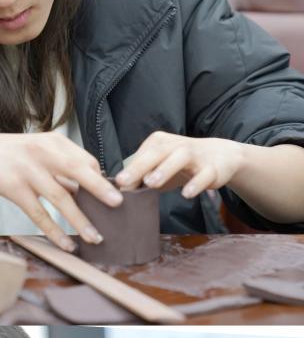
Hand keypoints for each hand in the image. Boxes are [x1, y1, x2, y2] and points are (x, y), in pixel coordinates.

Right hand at [0, 132, 123, 251]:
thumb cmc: (10, 155)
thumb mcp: (38, 151)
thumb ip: (61, 168)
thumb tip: (86, 190)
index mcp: (55, 142)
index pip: (87, 161)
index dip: (101, 180)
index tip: (114, 197)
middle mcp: (45, 153)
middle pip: (80, 172)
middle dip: (101, 190)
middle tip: (118, 206)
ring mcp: (30, 171)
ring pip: (62, 198)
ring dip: (80, 220)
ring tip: (95, 237)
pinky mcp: (15, 188)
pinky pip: (39, 214)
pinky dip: (55, 231)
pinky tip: (66, 244)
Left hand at [116, 132, 246, 199]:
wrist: (220, 156)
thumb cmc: (179, 165)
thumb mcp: (157, 169)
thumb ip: (139, 179)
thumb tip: (116, 193)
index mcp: (160, 143)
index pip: (142, 155)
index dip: (129, 169)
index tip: (117, 183)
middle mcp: (177, 145)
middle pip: (157, 152)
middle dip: (139, 166)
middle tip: (123, 181)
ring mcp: (196, 155)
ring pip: (181, 158)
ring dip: (165, 169)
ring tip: (151, 183)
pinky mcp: (213, 168)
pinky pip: (205, 174)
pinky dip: (196, 184)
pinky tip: (186, 194)